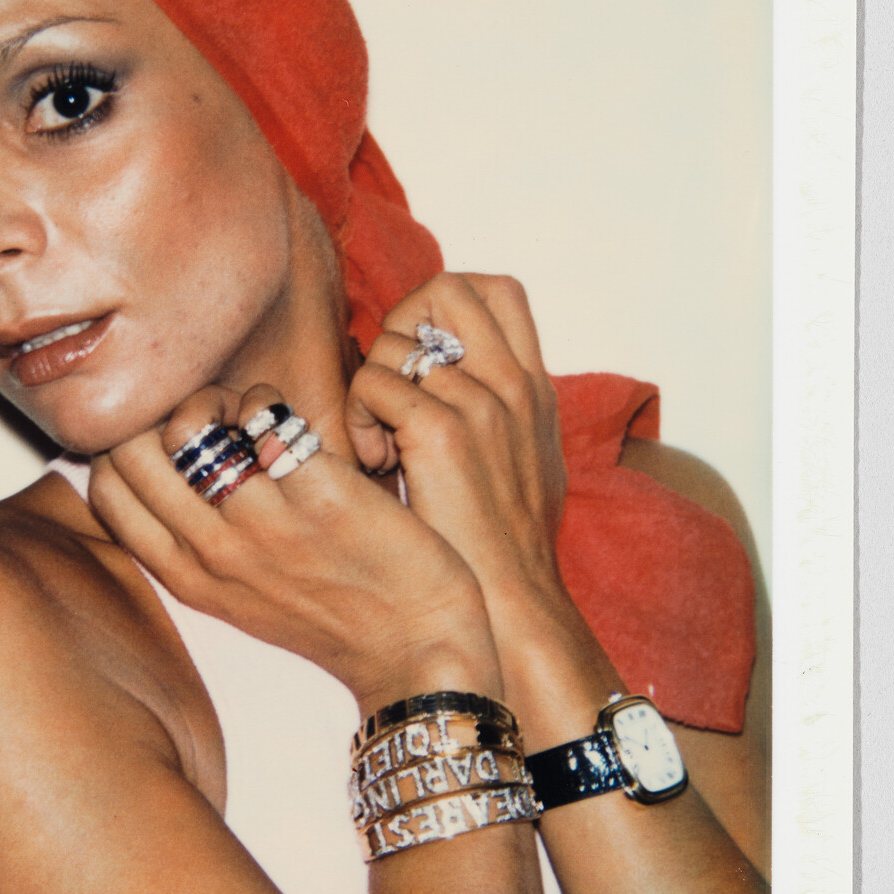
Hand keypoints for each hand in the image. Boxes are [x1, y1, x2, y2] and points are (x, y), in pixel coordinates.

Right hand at [87, 381, 500, 712]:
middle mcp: (215, 550)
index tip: (170, 443)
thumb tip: (159, 470)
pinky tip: (296, 426)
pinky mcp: (320, 495)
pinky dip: (272, 404)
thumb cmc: (332, 615)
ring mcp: (265, 523)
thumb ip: (194, 544)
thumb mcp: (239, 597)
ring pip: (193, 420)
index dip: (126, 447)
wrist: (417, 649)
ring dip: (221, 401)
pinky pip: (264, 414)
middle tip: (211, 422)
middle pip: (133, 447)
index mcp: (188, 577)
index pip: (105, 488)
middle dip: (164, 414)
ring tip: (257, 422)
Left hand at [345, 274, 572, 648]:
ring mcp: (483, 404)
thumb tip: (450, 387)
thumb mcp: (524, 466)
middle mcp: (514, 384)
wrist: (514, 605)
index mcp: (535, 388)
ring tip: (377, 443)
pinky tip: (373, 463)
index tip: (420, 362)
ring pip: (396, 342)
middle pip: (448, 288)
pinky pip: (375, 383)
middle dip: (400, 324)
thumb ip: (499, 416)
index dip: (444, 308)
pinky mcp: (444, 432)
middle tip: (388, 385)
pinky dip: (358, 417)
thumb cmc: (503, 550)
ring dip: (370, 385)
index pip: (498, 291)